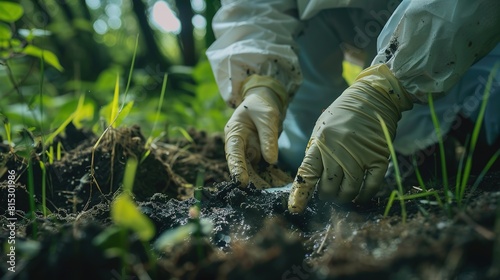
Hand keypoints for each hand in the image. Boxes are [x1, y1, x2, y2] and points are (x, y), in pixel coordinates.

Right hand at [225, 75, 289, 187]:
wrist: (265, 101)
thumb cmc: (262, 105)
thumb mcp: (267, 117)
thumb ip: (268, 137)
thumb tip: (271, 160)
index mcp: (234, 134)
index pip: (233, 154)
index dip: (236, 168)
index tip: (242, 182)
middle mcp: (239, 146)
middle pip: (243, 167)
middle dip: (253, 180)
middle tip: (265, 192)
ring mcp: (249, 153)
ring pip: (254, 171)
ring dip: (264, 181)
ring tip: (276, 191)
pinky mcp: (259, 156)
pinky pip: (264, 169)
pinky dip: (272, 176)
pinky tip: (282, 185)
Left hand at [288, 64, 412, 212]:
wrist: (373, 98)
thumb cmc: (343, 115)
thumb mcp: (322, 129)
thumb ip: (316, 152)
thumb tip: (311, 179)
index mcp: (321, 142)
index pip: (306, 174)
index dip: (300, 194)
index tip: (295, 209)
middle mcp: (339, 150)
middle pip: (328, 187)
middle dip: (326, 197)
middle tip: (327, 196)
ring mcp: (360, 155)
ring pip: (349, 191)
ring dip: (344, 198)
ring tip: (342, 196)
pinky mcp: (378, 158)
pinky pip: (370, 187)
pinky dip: (364, 196)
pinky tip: (360, 197)